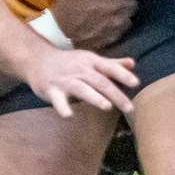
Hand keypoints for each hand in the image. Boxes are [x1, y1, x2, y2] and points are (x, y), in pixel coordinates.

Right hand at [24, 46, 138, 117]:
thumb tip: (132, 63)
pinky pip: (58, 100)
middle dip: (115, 94)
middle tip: (129, 108)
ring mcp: (65, 80)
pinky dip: (62, 107)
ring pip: (81, 88)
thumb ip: (111, 63)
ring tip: (107, 106)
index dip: (122, 75)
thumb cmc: (69, 62)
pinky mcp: (52, 90)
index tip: (136, 83)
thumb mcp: (90, 59)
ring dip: (94, 97)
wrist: (37, 59)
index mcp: (90, 62)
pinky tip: (68, 115)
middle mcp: (79, 69)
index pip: (109, 68)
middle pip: (100, 82)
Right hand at [49, 0, 139, 49]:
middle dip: (124, 0)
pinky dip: (114, 27)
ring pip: (127, 18)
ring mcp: (116, 27)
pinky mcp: (111, 39)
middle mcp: (119, 11)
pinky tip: (100, 25)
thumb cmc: (63, 2)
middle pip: (133, 3)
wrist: (54, 30)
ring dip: (120, 15)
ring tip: (105, 14)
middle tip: (109, 0)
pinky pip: (119, 31)